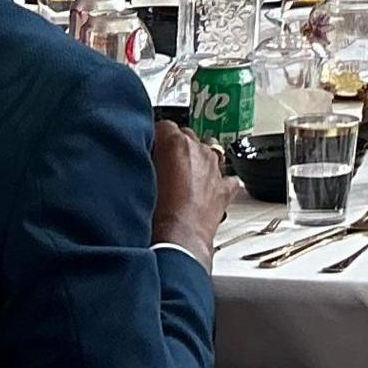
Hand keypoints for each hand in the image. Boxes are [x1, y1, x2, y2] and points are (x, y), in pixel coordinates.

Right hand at [150, 120, 232, 256]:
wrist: (177, 241)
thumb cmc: (156, 214)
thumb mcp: (140, 177)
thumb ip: (143, 159)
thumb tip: (143, 156)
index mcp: (176, 143)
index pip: (164, 126)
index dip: (156, 137)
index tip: (150, 147)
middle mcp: (199, 150)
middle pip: (187, 137)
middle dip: (177, 147)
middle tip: (163, 164)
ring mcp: (215, 169)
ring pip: (210, 151)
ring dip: (198, 158)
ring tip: (186, 173)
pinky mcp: (225, 189)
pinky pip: (227, 177)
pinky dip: (218, 180)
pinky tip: (210, 187)